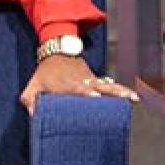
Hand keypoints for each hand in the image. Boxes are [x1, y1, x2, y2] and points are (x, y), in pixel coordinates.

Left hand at [20, 55, 138, 114]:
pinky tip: (134, 97)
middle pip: (98, 87)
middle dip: (110, 93)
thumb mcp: (33, 84)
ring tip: (133, 98)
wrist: (58, 50)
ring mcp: (91, 80)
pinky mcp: (96, 80)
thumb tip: (34, 113)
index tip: (95, 97)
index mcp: (66, 83)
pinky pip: (111, 85)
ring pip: (108, 85)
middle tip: (122, 98)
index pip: (76, 88)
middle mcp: (82, 82)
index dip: (85, 92)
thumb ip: (30, 100)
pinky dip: (122, 90)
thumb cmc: (45, 72)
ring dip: (121, 92)